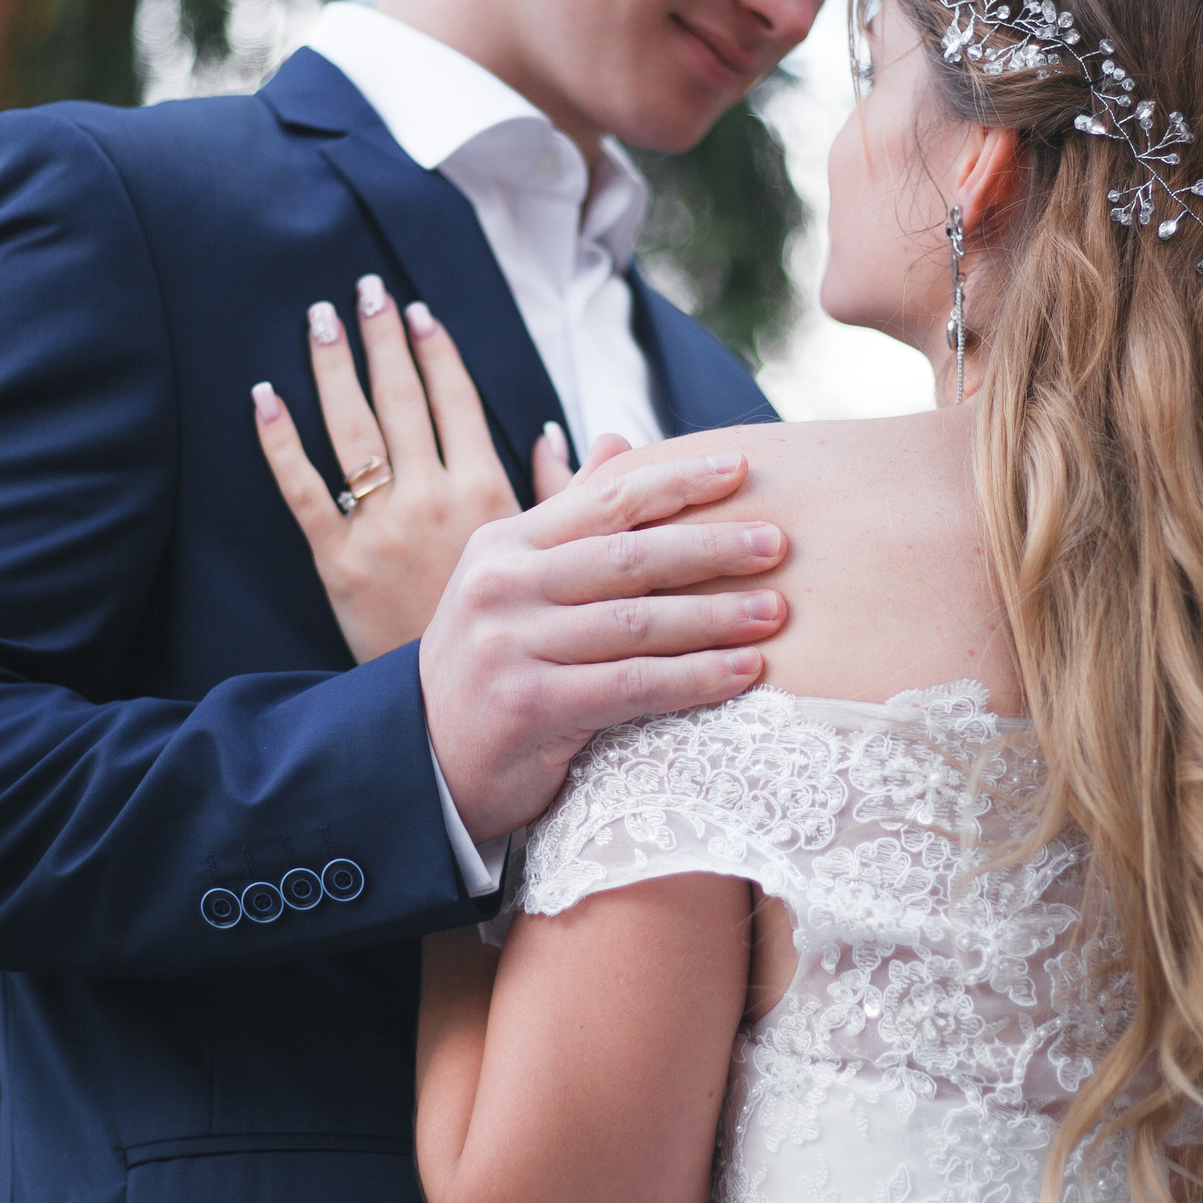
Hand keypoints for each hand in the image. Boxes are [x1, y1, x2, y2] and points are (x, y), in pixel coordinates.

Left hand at [252, 275, 581, 662]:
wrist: (463, 706)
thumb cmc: (512, 630)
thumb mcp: (550, 556)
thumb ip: (566, 492)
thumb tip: (576, 434)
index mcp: (485, 491)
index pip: (456, 401)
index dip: (435, 352)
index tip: (419, 310)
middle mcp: (431, 499)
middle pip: (401, 402)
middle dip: (382, 341)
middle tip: (365, 290)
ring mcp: (381, 528)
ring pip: (352, 432)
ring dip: (333, 369)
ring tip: (321, 319)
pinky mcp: (338, 562)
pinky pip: (303, 492)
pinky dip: (280, 442)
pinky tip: (263, 397)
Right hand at [419, 451, 790, 843]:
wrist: (424, 760)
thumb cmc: (490, 665)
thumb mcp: (512, 581)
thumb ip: (568, 518)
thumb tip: (617, 443)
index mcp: (505, 544)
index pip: (604, 500)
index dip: (676, 481)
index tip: (742, 469)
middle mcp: (504, 586)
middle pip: (628, 556)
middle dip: (711, 547)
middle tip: (778, 544)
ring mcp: (513, 645)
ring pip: (637, 622)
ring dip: (716, 617)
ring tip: (775, 613)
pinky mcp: (530, 705)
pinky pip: (632, 685)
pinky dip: (695, 678)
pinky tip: (742, 672)